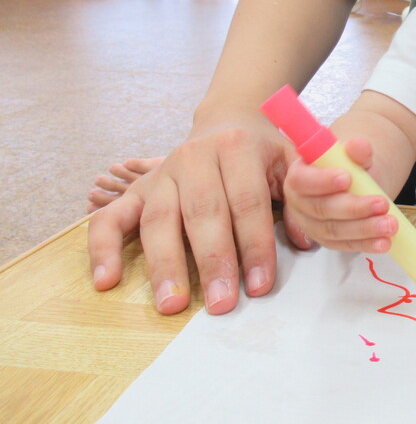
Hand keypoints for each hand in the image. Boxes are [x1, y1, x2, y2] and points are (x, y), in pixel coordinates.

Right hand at [87, 111, 307, 314]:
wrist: (230, 119)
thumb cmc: (264, 151)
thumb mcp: (292, 161)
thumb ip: (301, 196)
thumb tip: (305, 242)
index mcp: (237, 147)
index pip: (247, 202)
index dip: (255, 245)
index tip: (260, 286)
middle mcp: (194, 157)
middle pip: (202, 213)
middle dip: (212, 261)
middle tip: (221, 304)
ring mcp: (162, 173)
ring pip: (158, 219)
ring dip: (164, 265)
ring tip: (172, 304)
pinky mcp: (138, 188)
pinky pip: (110, 217)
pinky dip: (102, 249)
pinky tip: (106, 282)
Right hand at [281, 136, 399, 251]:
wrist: (356, 179)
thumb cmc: (350, 165)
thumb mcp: (356, 154)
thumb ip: (357, 150)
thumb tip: (359, 146)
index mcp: (299, 174)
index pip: (302, 180)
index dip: (322, 181)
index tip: (347, 178)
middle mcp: (300, 202)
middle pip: (321, 209)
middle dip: (353, 208)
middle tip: (381, 203)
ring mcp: (312, 224)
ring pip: (335, 230)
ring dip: (364, 229)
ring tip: (390, 224)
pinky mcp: (328, 240)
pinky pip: (345, 245)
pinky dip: (366, 244)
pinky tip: (384, 242)